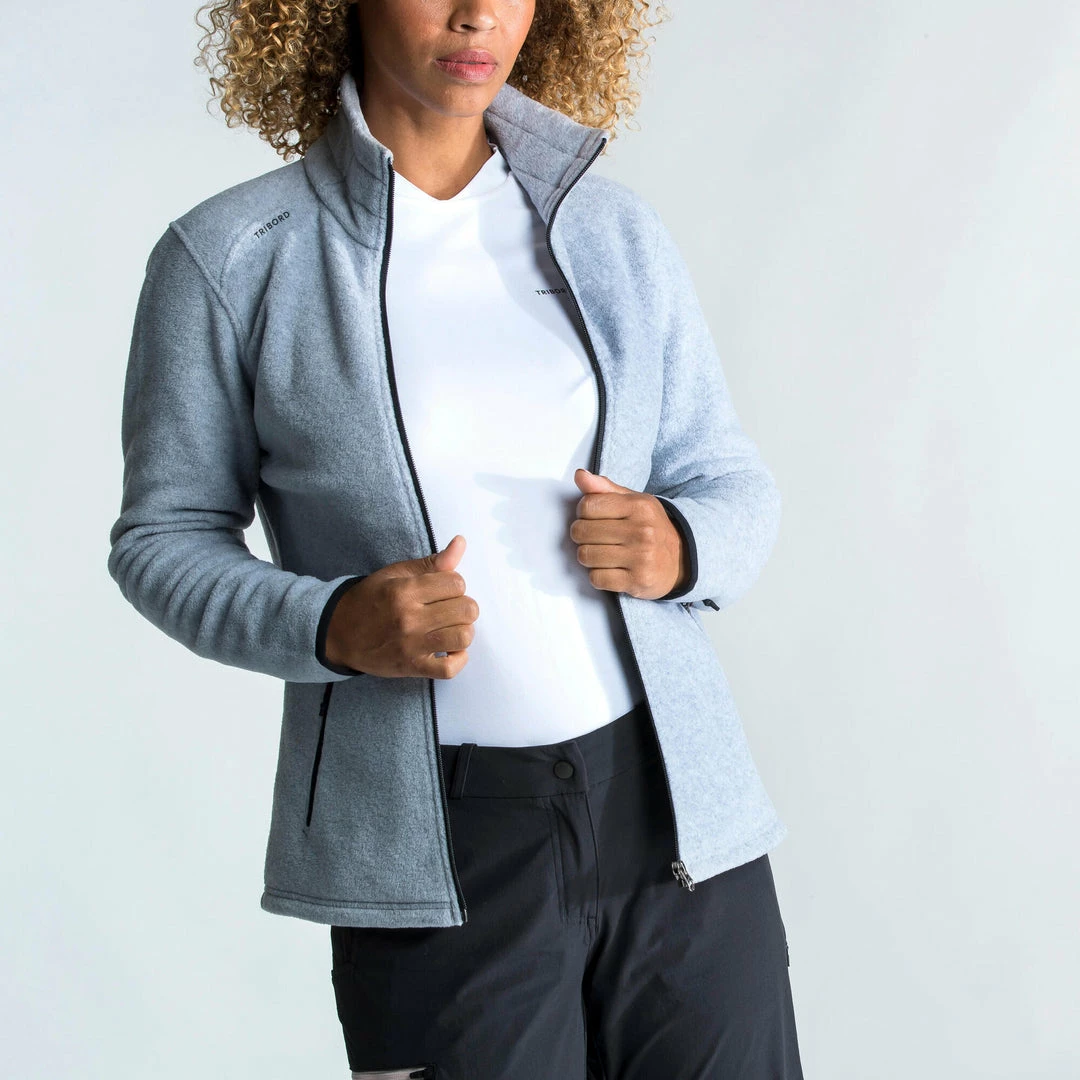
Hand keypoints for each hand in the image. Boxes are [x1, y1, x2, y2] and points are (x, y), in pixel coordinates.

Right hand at [324, 535, 478, 678]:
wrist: (338, 633)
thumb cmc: (369, 599)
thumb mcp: (395, 574)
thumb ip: (431, 562)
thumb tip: (461, 542)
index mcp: (405, 590)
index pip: (456, 583)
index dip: (455, 584)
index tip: (443, 590)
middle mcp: (409, 617)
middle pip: (466, 609)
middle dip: (462, 606)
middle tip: (449, 609)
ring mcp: (411, 645)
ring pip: (463, 637)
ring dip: (463, 631)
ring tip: (450, 628)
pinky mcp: (412, 667)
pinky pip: (449, 669)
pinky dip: (458, 660)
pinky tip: (450, 650)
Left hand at [570, 468, 688, 599]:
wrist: (682, 559)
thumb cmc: (651, 528)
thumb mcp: (633, 501)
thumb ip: (604, 488)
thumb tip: (580, 475)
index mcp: (639, 506)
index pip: (587, 505)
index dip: (583, 512)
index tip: (592, 518)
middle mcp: (642, 531)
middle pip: (582, 531)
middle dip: (582, 535)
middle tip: (594, 537)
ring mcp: (641, 558)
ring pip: (585, 556)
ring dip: (588, 557)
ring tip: (602, 553)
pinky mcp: (637, 582)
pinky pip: (596, 578)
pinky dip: (597, 576)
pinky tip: (610, 569)